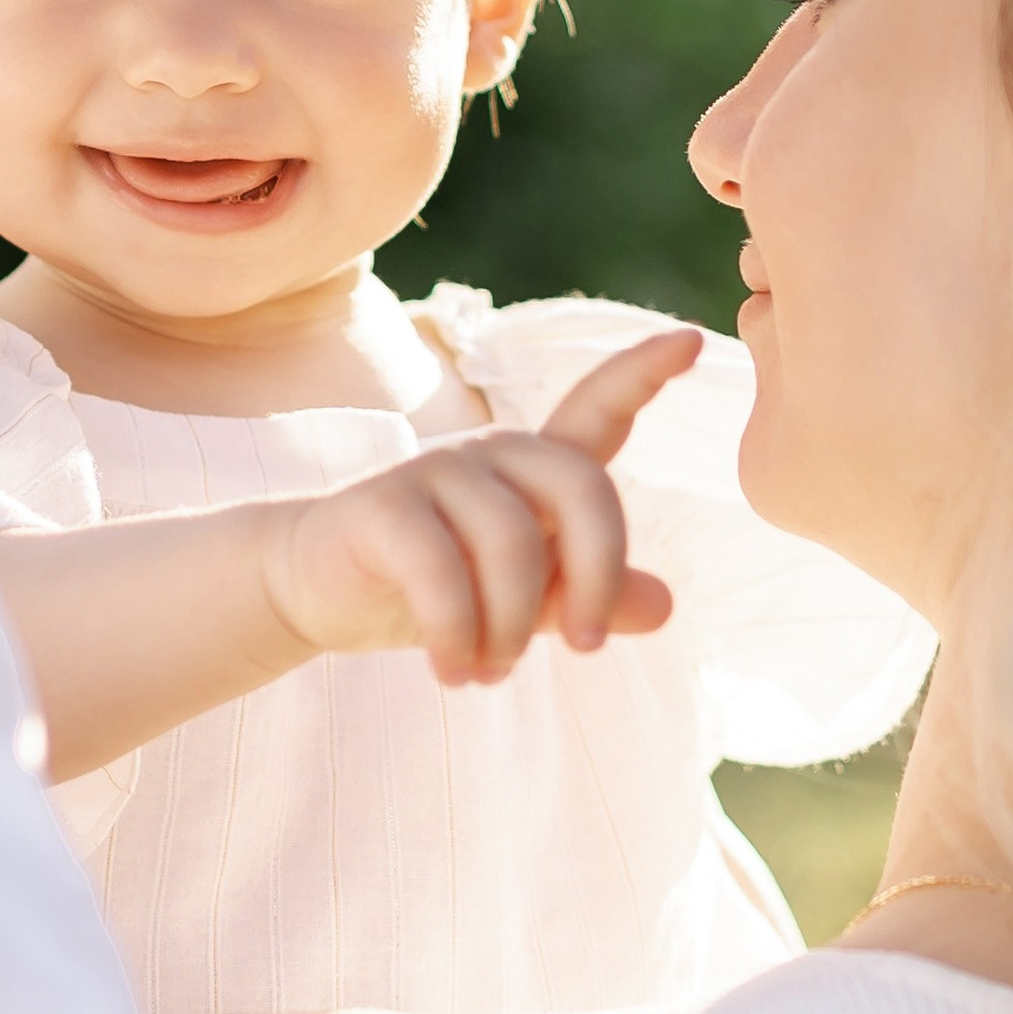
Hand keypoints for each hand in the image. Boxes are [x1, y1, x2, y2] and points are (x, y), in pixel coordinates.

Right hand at [261, 326, 702, 685]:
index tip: (695, 339)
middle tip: (590, 648)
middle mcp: (492, 455)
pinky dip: (458, 634)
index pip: (597, 410)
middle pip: (584, 487)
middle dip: (600, 574)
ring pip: (514, 546)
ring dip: (513, 629)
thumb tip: (663, 607)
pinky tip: (453, 672)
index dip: (642, 374)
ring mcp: (435, 472)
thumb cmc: (430, 588)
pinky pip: (442, 573)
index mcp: (533, 470)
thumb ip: (588, 600)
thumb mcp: (522, 603)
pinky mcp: (383, 505)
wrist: (316, 590)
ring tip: (490, 674)